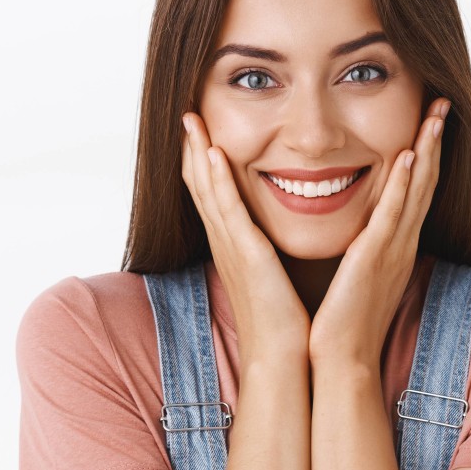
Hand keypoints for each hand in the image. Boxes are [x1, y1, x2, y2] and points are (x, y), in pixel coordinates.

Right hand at [181, 113, 310, 366]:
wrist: (283, 357)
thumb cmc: (285, 324)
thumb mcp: (274, 278)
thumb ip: (270, 255)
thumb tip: (276, 242)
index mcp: (234, 248)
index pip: (213, 196)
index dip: (203, 163)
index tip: (201, 130)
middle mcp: (226, 244)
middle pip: (200, 186)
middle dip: (191, 148)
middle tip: (185, 112)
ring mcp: (231, 248)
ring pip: (207, 190)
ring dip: (197, 152)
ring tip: (190, 118)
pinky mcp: (245, 255)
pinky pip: (227, 209)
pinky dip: (217, 179)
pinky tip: (211, 152)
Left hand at [308, 98, 448, 369]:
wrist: (339, 360)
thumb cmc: (342, 325)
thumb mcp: (355, 278)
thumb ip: (360, 253)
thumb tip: (356, 238)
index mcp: (394, 248)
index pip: (415, 192)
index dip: (425, 156)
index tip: (428, 121)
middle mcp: (400, 245)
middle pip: (424, 183)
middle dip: (434, 141)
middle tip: (443, 102)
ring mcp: (391, 251)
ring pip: (416, 191)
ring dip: (426, 150)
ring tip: (435, 114)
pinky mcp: (374, 260)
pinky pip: (392, 215)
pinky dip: (403, 185)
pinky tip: (408, 156)